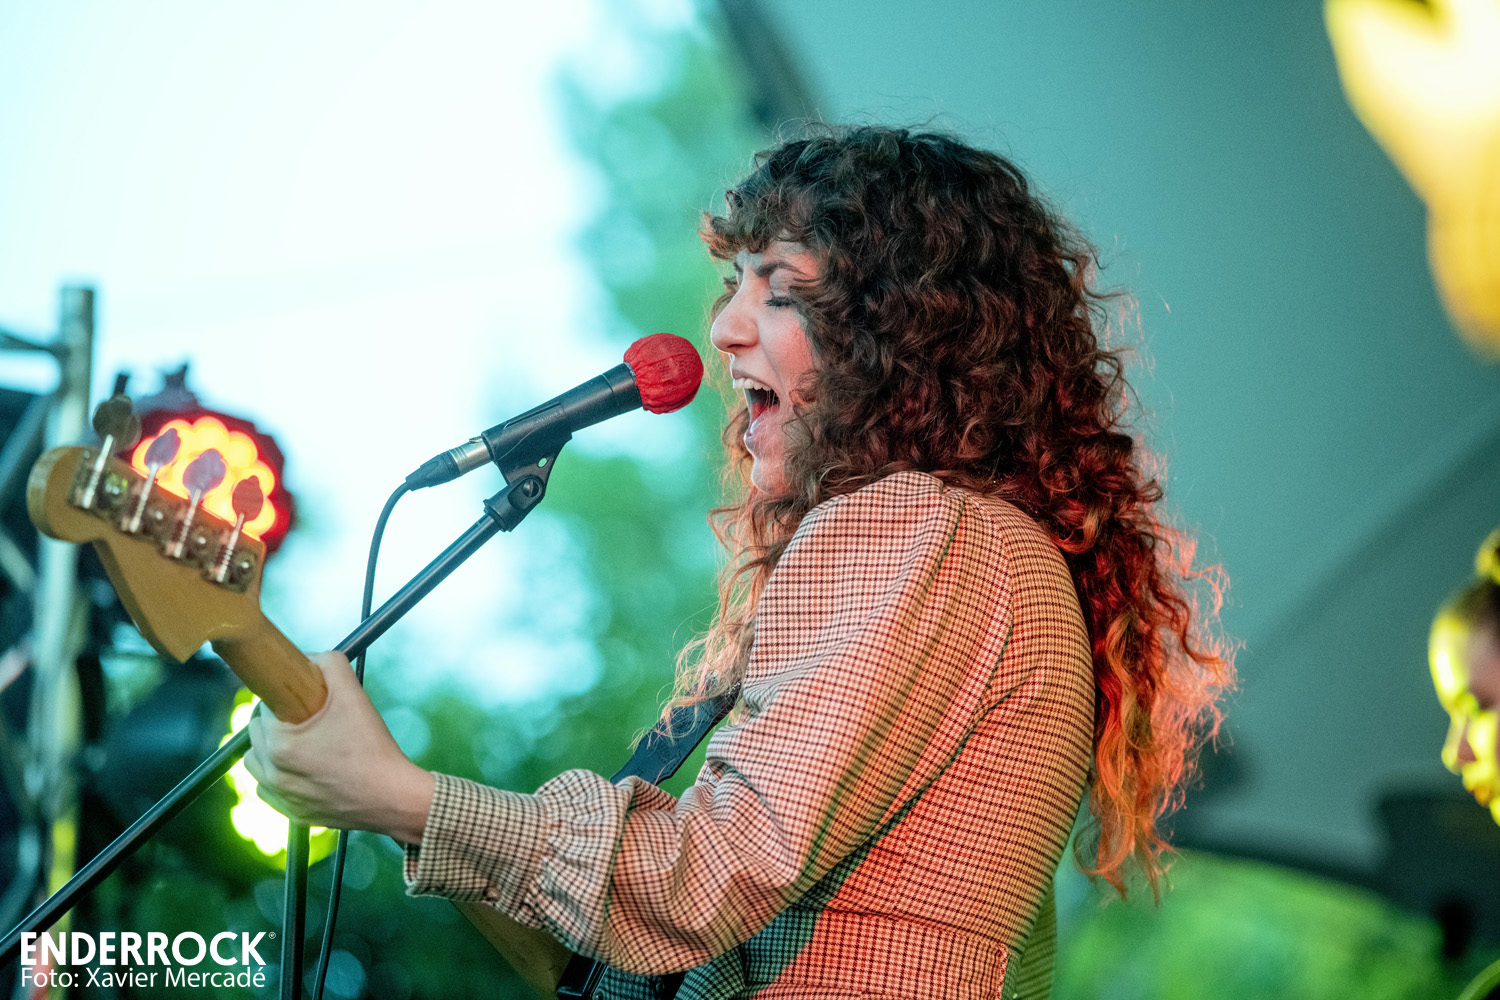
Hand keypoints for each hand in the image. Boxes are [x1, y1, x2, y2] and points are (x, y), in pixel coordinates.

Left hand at [243, 651, 435, 843]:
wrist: (393, 797)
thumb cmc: (373, 747)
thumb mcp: (353, 695)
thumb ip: (329, 664)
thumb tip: (311, 657)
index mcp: (280, 742)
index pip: (264, 705)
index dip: (284, 696)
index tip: (301, 697)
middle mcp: (271, 772)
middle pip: (256, 732)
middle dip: (279, 720)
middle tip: (308, 718)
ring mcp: (279, 797)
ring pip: (257, 761)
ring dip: (271, 748)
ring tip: (304, 743)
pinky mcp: (291, 814)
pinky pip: (269, 788)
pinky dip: (280, 776)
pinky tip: (306, 769)